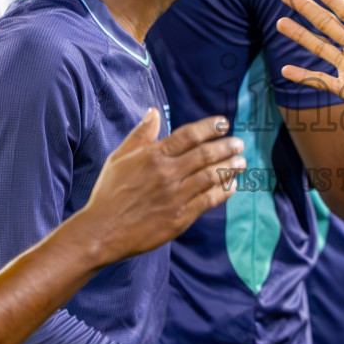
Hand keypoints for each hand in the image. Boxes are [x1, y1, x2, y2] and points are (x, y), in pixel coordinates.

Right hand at [73, 110, 245, 263]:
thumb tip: (153, 112)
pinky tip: (231, 186)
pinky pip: (208, 201)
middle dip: (226, 146)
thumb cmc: (108, 193)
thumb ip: (140, 135)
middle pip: (205, 154)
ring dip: (229, 167)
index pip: (188, 135)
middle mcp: (167, 173)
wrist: (101, 231)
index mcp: (153, 156)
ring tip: (241, 161)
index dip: (209, 127)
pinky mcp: (180, 217)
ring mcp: (175, 196)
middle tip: (239, 143)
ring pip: (211, 176)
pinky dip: (223, 191)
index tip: (223, 123)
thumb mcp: (119, 158)